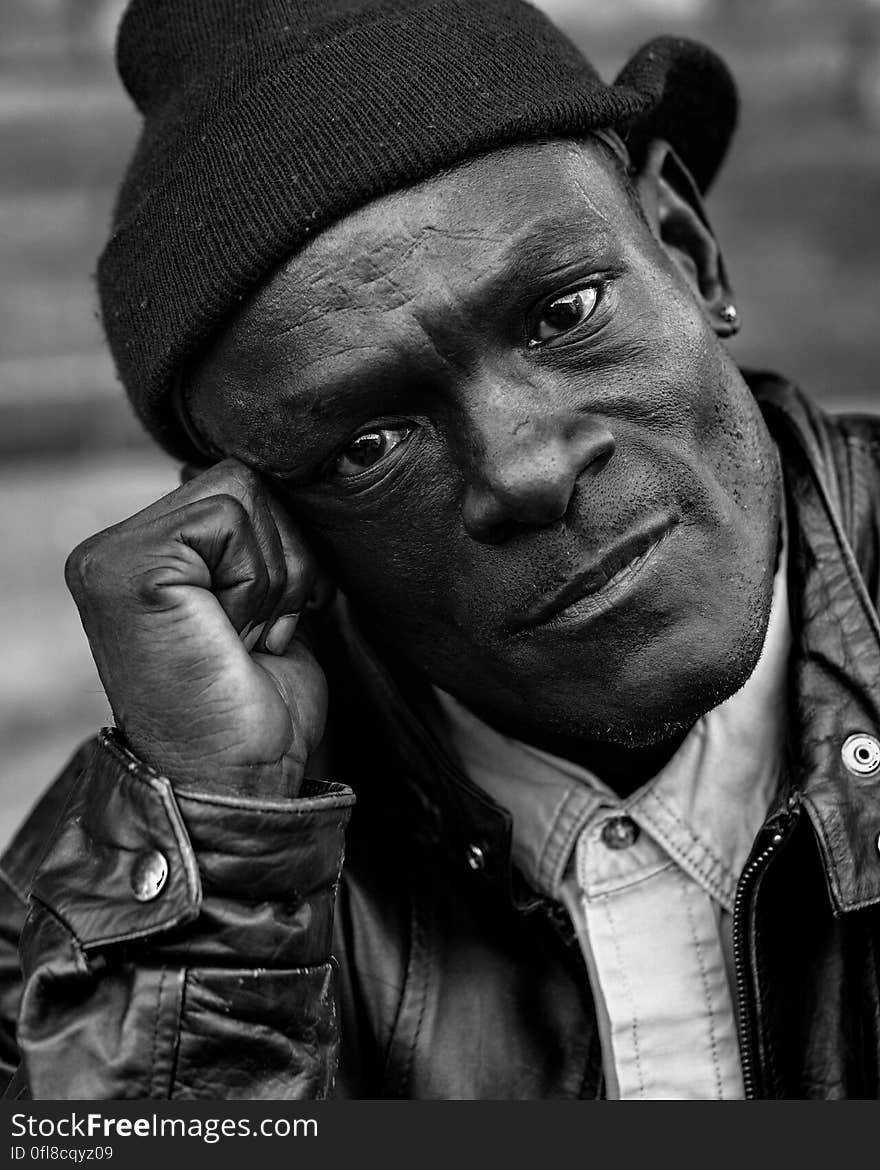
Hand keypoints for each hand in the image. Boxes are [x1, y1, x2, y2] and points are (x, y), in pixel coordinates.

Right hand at [64, 459, 326, 796]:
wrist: (241, 784)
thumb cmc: (258, 710)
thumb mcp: (264, 605)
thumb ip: (252, 544)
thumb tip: (264, 482)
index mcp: (142, 555)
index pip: (238, 483)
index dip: (282, 552)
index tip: (267, 627)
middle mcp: (114, 548)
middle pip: (247, 480)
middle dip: (282, 563)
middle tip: (255, 636)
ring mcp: (114, 556)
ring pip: (246, 491)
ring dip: (274, 578)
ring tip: (243, 640)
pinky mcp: (131, 568)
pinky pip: (233, 517)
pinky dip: (260, 582)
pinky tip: (236, 636)